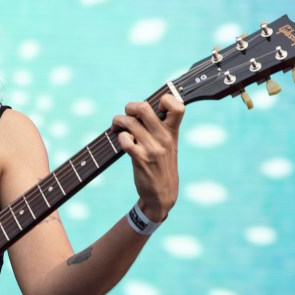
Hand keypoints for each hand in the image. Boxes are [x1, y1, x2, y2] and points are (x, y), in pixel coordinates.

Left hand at [112, 94, 184, 221]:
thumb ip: (159, 126)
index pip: (177, 106)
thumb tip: (139, 108)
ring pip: (129, 122)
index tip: (155, 106)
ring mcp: (152, 148)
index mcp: (173, 131)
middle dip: (129, 107)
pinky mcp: (141, 158)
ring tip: (117, 128)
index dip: (165, 99)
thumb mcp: (168, 144)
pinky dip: (119, 137)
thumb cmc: (161, 165)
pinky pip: (125, 139)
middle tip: (127, 115)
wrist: (162, 194)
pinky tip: (122, 142)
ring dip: (118, 122)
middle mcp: (164, 137)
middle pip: (143, 107)